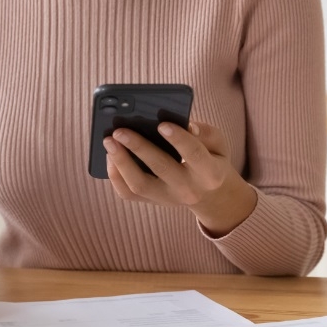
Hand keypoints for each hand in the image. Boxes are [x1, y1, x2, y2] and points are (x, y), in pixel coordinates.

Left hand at [103, 121, 257, 236]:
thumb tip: (186, 125)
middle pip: (161, 168)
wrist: (210, 195)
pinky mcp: (151, 202)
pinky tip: (109, 156)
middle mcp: (188, 189)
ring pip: (139, 185)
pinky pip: (128, 193)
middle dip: (139, 147)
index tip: (161, 124)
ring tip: (108, 141)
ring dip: (121, 162)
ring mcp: (167, 199)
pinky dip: (115, 175)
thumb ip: (205, 132)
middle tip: (120, 130)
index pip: (194, 155)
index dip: (178, 139)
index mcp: (210, 173)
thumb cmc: (211, 159)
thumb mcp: (218, 144)